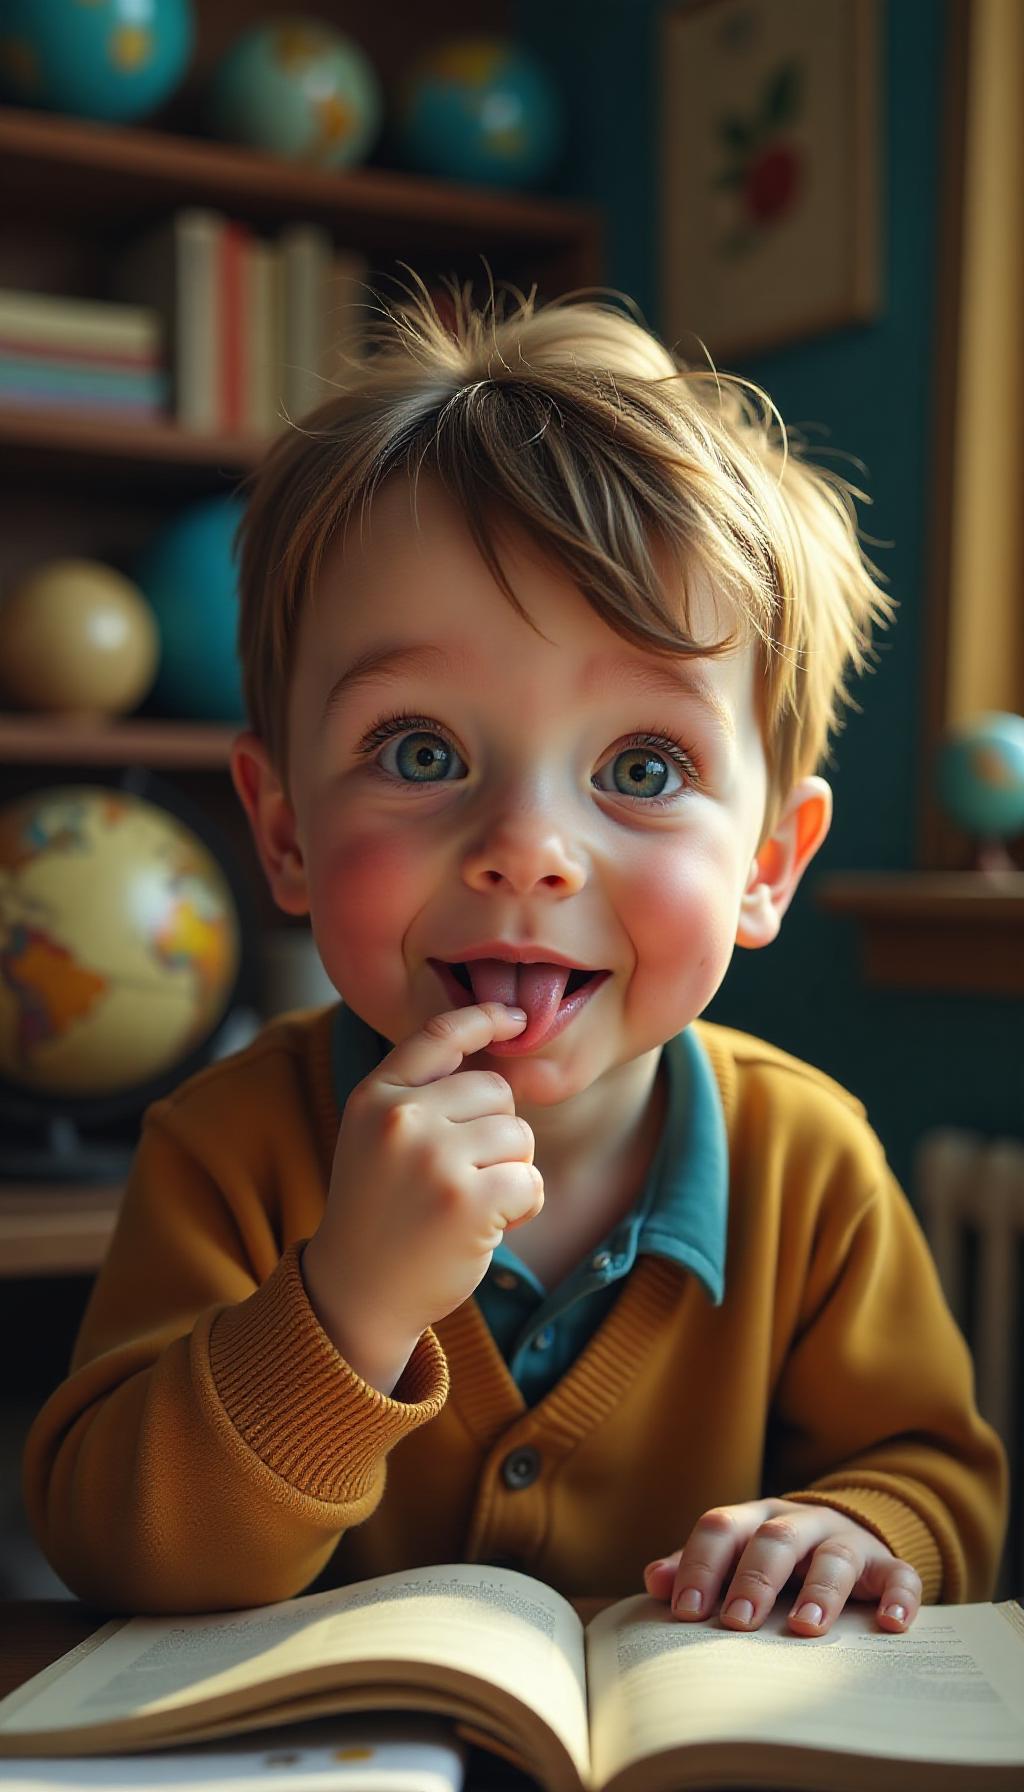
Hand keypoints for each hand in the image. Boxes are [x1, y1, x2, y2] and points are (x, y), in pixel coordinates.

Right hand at [302, 1002, 542, 1391]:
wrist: (357, 1292)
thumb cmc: (381, 1210)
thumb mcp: (375, 1137)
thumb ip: (421, 1094)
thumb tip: (495, 1042)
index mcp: (375, 1096)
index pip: (438, 1036)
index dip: (483, 1017)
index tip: (514, 1016)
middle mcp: (400, 1118)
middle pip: (497, 1091)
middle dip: (497, 1132)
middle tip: (460, 1178)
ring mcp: (432, 1158)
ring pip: (520, 1136)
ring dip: (511, 1171)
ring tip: (470, 1204)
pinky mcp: (466, 1201)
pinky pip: (530, 1181)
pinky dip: (523, 1206)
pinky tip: (489, 1227)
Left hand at [644, 1498, 922, 1635]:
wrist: (845, 1538)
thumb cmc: (776, 1561)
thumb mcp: (736, 1556)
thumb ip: (695, 1568)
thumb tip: (653, 1582)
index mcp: (755, 1518)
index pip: (721, 1529)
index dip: (701, 1567)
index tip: (686, 1613)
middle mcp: (800, 1522)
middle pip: (774, 1538)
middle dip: (754, 1578)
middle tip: (737, 1622)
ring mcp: (846, 1541)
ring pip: (834, 1555)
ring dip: (819, 1591)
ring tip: (805, 1629)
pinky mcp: (887, 1565)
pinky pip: (900, 1577)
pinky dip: (898, 1599)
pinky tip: (890, 1625)